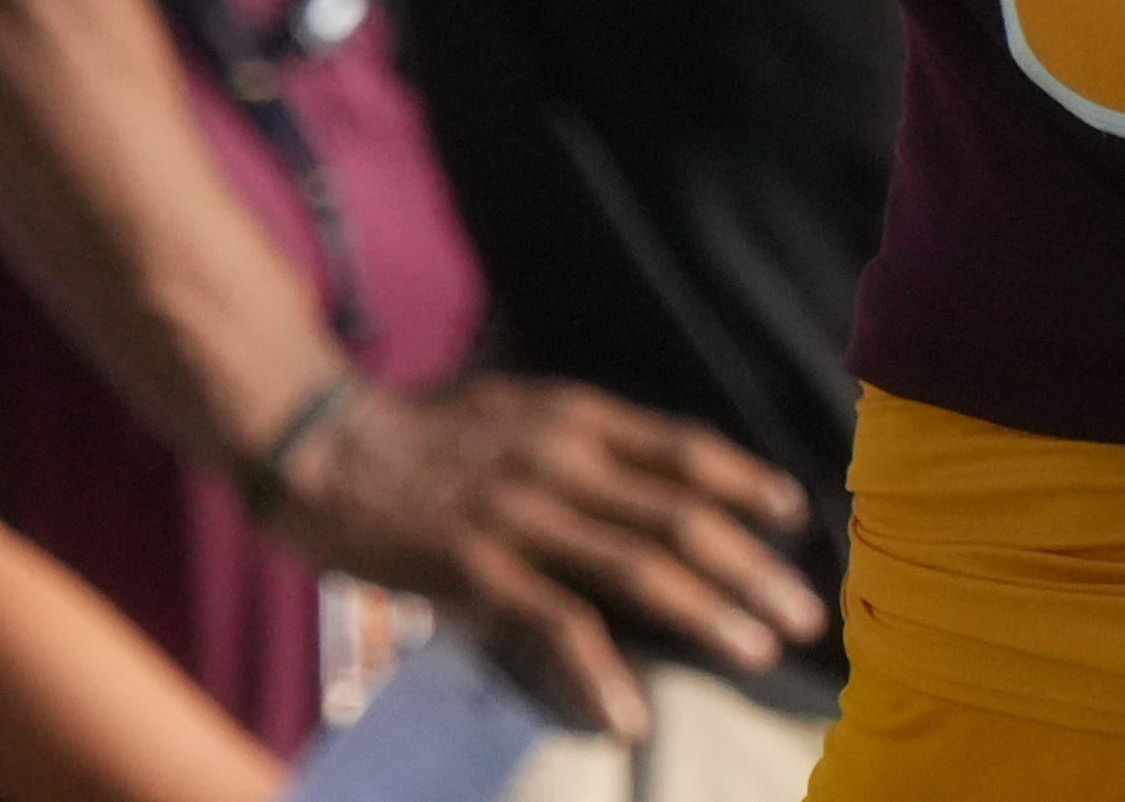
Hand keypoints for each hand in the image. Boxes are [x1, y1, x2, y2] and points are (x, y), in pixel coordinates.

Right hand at [265, 375, 828, 739]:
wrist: (319, 440)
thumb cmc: (418, 433)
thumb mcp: (514, 411)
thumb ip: (579, 441)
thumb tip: (643, 479)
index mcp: (575, 418)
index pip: (685, 450)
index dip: (747, 484)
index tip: (797, 518)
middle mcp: (561, 459)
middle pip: (682, 515)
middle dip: (753, 566)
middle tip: (805, 612)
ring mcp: (520, 513)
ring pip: (638, 567)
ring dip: (708, 612)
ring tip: (757, 649)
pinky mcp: (474, 566)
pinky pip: (555, 625)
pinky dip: (601, 672)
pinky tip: (631, 712)